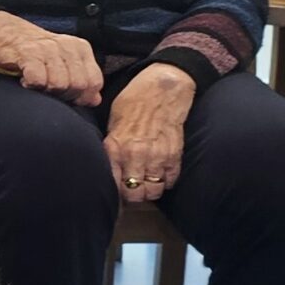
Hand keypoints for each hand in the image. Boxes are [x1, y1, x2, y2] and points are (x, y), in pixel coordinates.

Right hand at [0, 12, 104, 105]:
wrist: (7, 32)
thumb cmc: (37, 52)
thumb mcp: (64, 62)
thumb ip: (82, 79)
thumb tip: (94, 100)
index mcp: (80, 48)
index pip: (94, 81)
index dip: (84, 96)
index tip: (69, 97)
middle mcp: (67, 46)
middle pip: (78, 85)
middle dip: (64, 95)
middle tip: (50, 91)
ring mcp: (48, 49)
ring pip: (59, 84)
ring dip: (46, 91)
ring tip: (37, 84)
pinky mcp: (29, 53)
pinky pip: (38, 80)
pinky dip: (31, 85)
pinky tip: (26, 80)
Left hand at [104, 63, 193, 201]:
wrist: (162, 89)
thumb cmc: (133, 103)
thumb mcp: (112, 123)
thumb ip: (111, 148)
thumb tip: (109, 169)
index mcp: (115, 147)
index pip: (112, 184)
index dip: (114, 193)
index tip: (115, 195)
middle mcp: (135, 155)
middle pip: (134, 194)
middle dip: (132, 196)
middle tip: (131, 190)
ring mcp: (157, 156)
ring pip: (153, 192)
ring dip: (149, 190)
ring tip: (145, 183)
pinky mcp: (175, 155)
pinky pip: (170, 181)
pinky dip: (165, 182)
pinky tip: (159, 173)